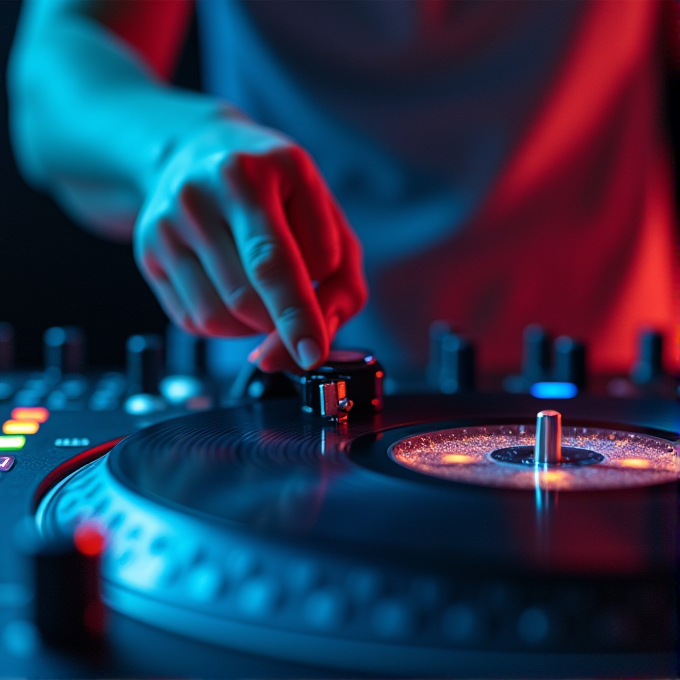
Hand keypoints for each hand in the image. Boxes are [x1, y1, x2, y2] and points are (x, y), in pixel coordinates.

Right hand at [133, 115, 366, 370]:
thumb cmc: (275, 190)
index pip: (278, 263)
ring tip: (267, 295)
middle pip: (246, 296)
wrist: (196, 152)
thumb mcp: (326, 216)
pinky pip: (194, 320)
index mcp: (259, 171)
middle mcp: (204, 191)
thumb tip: (310, 345)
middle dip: (281, 328)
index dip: (300, 315)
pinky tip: (237, 295)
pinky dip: (228, 326)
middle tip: (300, 334)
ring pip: (219, 316)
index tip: (313, 352)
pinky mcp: (147, 250)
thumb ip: (341, 280)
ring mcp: (168, 223)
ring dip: (255, 327)